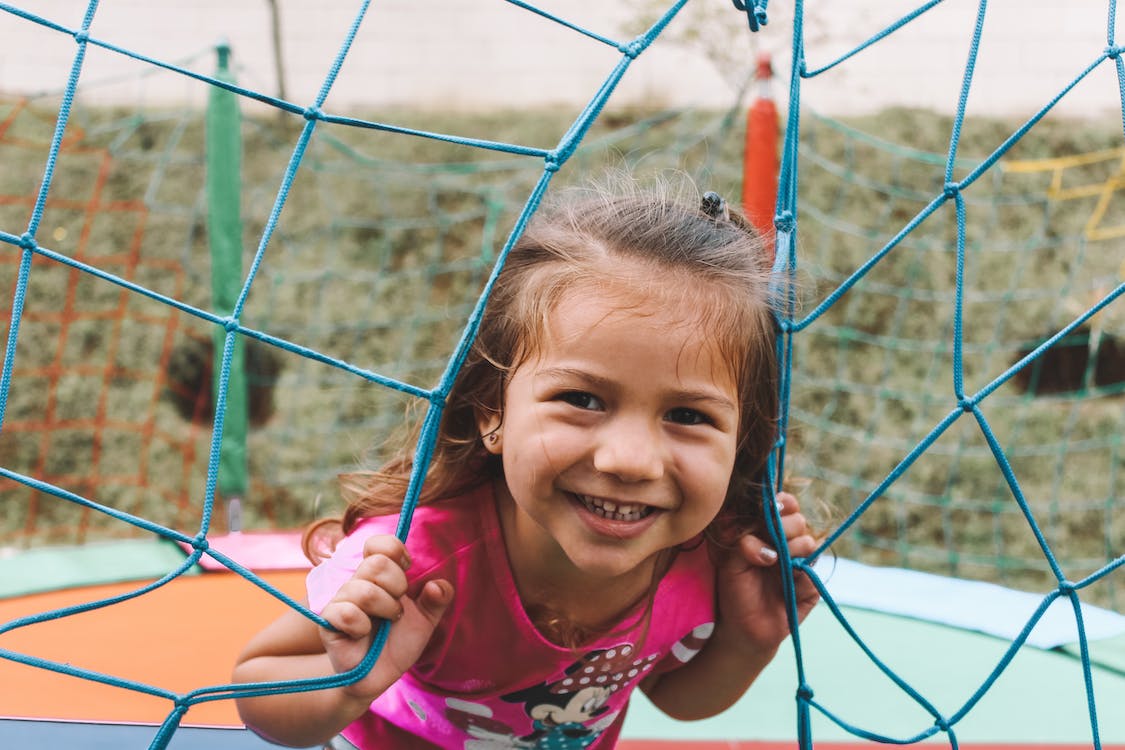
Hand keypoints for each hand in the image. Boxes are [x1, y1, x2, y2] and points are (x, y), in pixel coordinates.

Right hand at [318, 534, 453, 701]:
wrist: (380, 676)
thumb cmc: (398, 644)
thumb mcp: (426, 621)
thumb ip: (437, 600)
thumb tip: (438, 585)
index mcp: (377, 576)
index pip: (378, 544)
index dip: (395, 550)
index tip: (408, 568)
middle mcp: (357, 583)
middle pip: (376, 563)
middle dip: (398, 585)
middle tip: (399, 608)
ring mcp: (341, 602)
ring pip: (363, 589)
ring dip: (385, 609)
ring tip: (388, 622)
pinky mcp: (329, 623)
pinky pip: (345, 612)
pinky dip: (362, 625)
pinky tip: (364, 634)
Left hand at [714, 491, 819, 656]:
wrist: (743, 629)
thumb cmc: (735, 591)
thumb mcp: (729, 563)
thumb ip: (742, 543)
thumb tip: (760, 541)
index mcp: (768, 532)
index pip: (784, 505)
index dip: (782, 502)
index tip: (773, 507)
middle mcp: (787, 544)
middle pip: (798, 520)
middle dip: (784, 527)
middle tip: (769, 540)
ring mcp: (801, 563)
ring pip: (808, 542)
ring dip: (790, 549)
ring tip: (772, 563)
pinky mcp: (811, 585)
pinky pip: (811, 573)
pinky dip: (796, 577)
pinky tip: (784, 586)